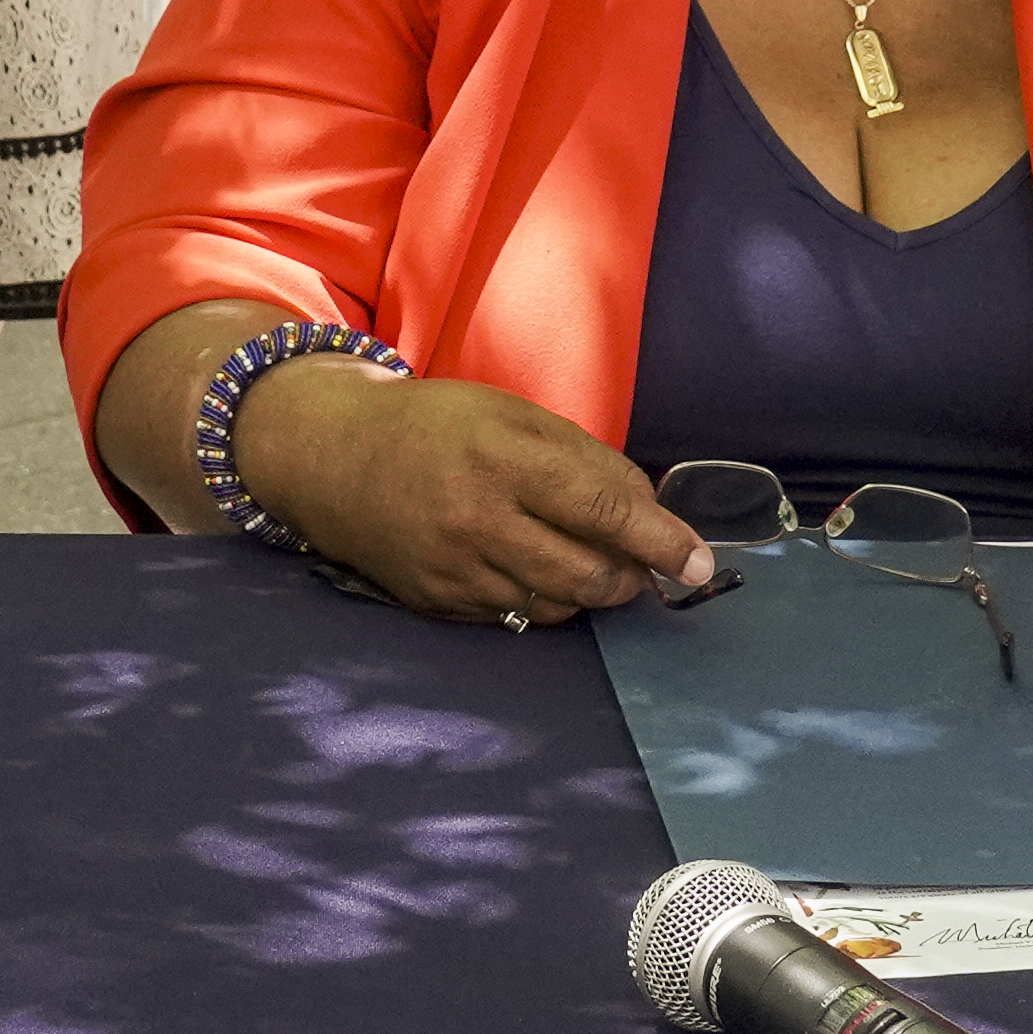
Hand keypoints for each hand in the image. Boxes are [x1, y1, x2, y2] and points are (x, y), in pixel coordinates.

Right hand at [248, 365, 706, 627]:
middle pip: (587, 574)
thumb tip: (651, 511)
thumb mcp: (513, 415)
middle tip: (640, 566)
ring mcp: (454, 567)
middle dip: (630, 578)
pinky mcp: (435, 601)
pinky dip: (540, 601)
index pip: (604, 510)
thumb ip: (585, 459)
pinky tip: (534, 571)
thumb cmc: (437, 425)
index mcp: (505, 457)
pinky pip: (513, 618)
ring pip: (555, 606)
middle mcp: (479, 518)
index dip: (661, 541)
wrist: (334, 456)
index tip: (698, 562)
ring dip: (589, 593)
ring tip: (588, 565)